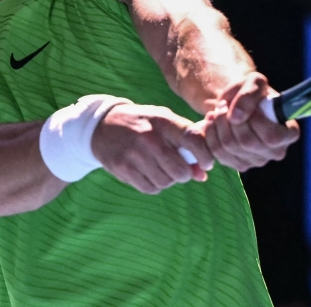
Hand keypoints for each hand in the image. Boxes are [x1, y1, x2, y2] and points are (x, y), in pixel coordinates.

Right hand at [91, 103, 214, 194]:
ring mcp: (135, 154)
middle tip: (180, 168)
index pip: (193, 139)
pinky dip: (154, 185)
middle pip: (181, 170)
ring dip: (168, 180)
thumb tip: (203, 174)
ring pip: (166, 182)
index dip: (205, 155)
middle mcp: (150, 137)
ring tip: (161, 168)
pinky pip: (150, 188)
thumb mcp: (164, 122)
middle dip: (185, 173)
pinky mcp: (123, 168)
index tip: (207, 164)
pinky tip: (149, 173)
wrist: (103, 124)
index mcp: (164, 121)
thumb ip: (186, 143)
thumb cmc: (143, 123)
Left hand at [202, 72, 299, 171]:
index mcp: (289, 133)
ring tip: (216, 111)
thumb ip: (249, 94)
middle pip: (247, 142)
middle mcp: (276, 152)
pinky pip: (218, 154)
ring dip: (217, 126)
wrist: (239, 104)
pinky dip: (210, 136)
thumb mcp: (254, 82)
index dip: (255, 121)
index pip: (272, 137)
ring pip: (229, 148)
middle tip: (222, 105)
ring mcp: (258, 161)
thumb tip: (236, 116)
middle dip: (229, 120)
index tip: (246, 104)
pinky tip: (212, 123)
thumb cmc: (252, 92)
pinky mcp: (240, 165)